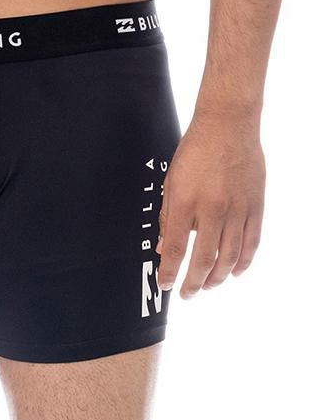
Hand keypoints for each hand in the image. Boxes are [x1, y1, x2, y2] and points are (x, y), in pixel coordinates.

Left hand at [157, 112, 264, 298]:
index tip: (165, 285)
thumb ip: (168, 218)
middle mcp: (213, 209)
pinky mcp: (256, 206)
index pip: (176, 249)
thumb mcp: (172, 183)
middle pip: (204, 259)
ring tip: (208, 286)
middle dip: (193, 283)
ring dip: (217, 277)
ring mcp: (238, 209)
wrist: (228, 125)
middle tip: (187, 294)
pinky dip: (244, 262)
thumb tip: (164, 248)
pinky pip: (252, 242)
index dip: (169, 272)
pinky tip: (234, 272)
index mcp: (187, 203)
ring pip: (229, 256)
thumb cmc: (195, 151)